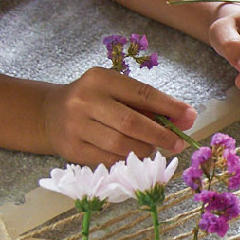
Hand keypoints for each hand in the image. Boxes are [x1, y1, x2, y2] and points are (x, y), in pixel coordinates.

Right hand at [40, 67, 195, 165]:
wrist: (50, 113)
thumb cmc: (94, 100)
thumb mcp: (118, 92)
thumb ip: (150, 104)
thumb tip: (187, 118)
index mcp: (100, 78)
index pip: (141, 93)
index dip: (169, 107)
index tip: (190, 116)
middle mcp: (84, 101)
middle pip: (131, 123)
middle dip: (160, 135)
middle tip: (177, 143)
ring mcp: (75, 127)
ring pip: (121, 145)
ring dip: (145, 150)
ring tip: (153, 149)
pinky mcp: (72, 150)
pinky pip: (109, 160)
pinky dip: (128, 160)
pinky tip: (134, 157)